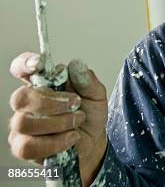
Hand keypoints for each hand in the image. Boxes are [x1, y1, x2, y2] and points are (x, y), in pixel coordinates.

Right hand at [8, 52, 108, 185]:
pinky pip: (28, 147)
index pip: (23, 68)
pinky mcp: (24, 148)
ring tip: (77, 121)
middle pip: (20, 97)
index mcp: (43, 84)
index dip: (25, 63)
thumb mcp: (96, 95)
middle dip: (50, 102)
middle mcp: (28, 103)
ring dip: (58, 123)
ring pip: (24, 123)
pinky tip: (70, 138)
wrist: (92, 143)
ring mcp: (22, 126)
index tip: (38, 64)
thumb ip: (87, 81)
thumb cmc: (90, 116)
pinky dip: (55, 143)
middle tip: (75, 104)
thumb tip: (76, 65)